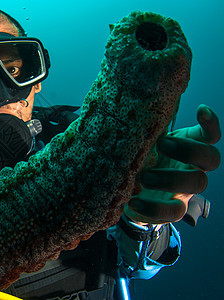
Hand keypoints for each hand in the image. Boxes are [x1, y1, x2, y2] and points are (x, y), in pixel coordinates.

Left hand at [126, 104, 220, 223]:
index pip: (208, 135)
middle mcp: (192, 166)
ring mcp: (186, 188)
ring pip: (198, 183)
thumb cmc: (137, 158)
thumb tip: (132, 108)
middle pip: (211, 158)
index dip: (211, 123)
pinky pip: (174, 212)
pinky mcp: (174, 208)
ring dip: (171, 178)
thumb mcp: (140, 142)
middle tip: (161, 144)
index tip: (201, 109)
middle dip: (189, 149)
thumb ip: (143, 130)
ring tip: (143, 177)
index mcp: (187, 145)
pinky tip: (133, 201)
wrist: (125, 190)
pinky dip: (154, 208)